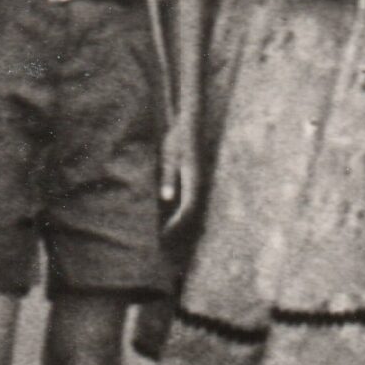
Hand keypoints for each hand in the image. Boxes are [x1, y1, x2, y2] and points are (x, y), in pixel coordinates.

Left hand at [159, 115, 201, 236]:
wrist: (190, 123)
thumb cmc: (177, 139)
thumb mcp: (168, 157)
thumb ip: (168, 177)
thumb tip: (166, 198)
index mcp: (194, 181)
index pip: (187, 211)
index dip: (175, 225)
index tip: (163, 235)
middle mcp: (200, 184)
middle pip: (192, 214)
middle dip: (179, 228)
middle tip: (164, 242)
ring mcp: (200, 182)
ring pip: (193, 208)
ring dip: (181, 221)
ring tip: (167, 233)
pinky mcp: (196, 178)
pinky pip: (191, 200)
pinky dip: (182, 211)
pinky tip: (171, 214)